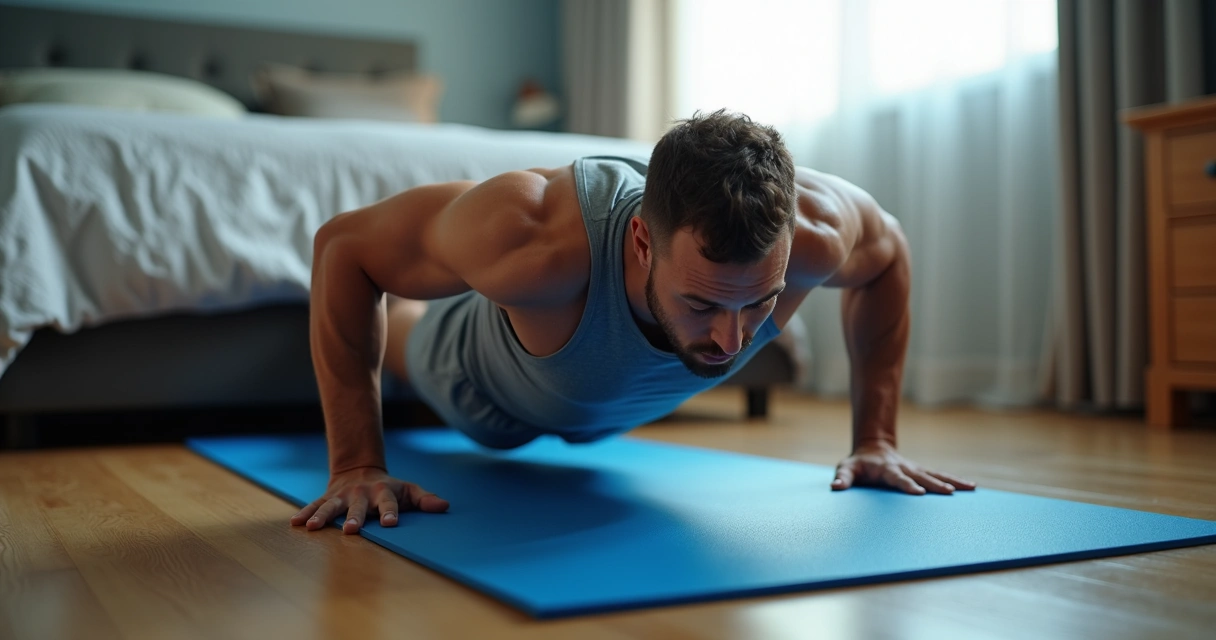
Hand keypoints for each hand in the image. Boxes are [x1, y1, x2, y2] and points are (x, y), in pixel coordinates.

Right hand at [290, 466, 448, 533]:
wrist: (360, 471)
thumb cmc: (389, 488)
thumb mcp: (409, 490)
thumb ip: (425, 499)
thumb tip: (444, 506)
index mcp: (383, 492)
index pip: (388, 503)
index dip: (390, 512)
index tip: (390, 524)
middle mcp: (361, 494)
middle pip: (358, 507)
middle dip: (354, 518)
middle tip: (351, 530)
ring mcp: (342, 496)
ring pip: (331, 506)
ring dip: (323, 516)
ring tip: (312, 527)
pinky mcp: (327, 498)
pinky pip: (314, 505)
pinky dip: (305, 513)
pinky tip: (295, 523)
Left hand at [831, 441, 976, 494]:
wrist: (873, 449)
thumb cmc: (858, 464)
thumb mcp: (847, 469)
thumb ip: (842, 478)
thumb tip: (835, 487)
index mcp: (886, 469)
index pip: (897, 478)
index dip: (906, 485)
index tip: (918, 492)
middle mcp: (904, 468)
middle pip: (921, 476)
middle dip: (935, 484)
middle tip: (950, 492)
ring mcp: (915, 469)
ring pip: (936, 474)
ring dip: (952, 481)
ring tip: (970, 488)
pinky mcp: (922, 471)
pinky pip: (940, 475)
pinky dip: (955, 480)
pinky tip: (971, 486)